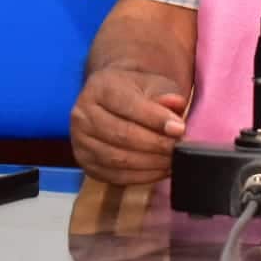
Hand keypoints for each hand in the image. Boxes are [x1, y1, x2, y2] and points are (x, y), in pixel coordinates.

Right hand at [70, 66, 187, 184]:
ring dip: (150, 163)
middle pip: (121, 134)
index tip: (179, 129)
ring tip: (173, 160)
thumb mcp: (153, 84)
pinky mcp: (86, 163)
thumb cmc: (136, 92)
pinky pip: (115, 176)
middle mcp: (83, 114)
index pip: (127, 104)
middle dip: (156, 144)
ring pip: (117, 159)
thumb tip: (175, 104)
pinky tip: (160, 170)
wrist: (113, 103)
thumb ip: (165, 94)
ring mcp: (80, 141)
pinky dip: (142, 176)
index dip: (155, 119)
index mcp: (100, 87)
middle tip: (179, 147)